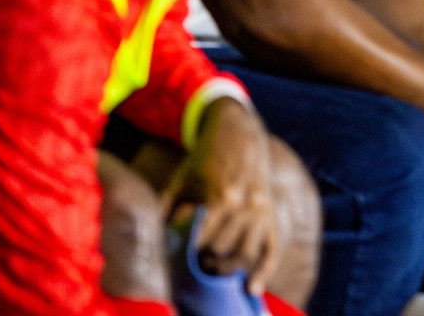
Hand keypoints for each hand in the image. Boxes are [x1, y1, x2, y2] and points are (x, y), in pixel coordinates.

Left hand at [161, 98, 277, 295]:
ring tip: (212, 273)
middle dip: (204, 264)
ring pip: (246, 254)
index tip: (175, 262)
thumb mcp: (180, 180)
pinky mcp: (271, 214)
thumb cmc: (204, 158)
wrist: (239, 134)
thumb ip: (165, 209)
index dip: (186, 255)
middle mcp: (244, 207)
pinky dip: (264, 271)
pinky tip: (252, 289)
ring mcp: (261, 212)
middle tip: (191, 268)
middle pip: (222, 252)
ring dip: (228, 269)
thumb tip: (151, 240)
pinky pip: (271, 249)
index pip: (201, 242)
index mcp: (220, 198)